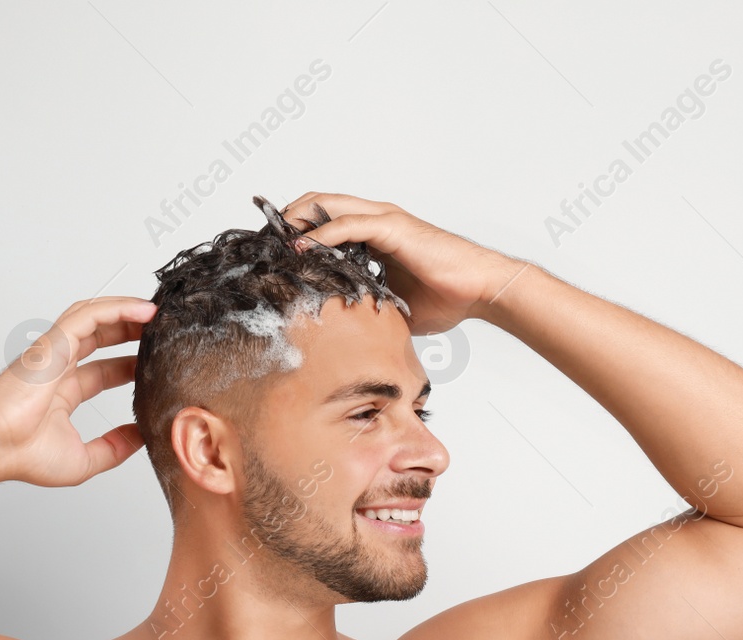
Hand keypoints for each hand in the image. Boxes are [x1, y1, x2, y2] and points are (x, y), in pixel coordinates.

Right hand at [0, 296, 154, 487]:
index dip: (130, 364)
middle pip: (100, 337)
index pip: (103, 370)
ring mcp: (54, 353)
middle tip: (161, 330)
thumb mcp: (84, 460)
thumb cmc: (22, 455)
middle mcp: (57, 367)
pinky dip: (117, 307)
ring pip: (94, 317)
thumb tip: (140, 437)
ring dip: (126, 311)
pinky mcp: (53, 343)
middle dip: (131, 330)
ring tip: (156, 313)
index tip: (156, 364)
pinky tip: (142, 309)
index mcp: (62, 392)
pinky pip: (89, 315)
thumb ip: (114, 448)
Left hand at [280, 192, 528, 332]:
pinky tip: (302, 249)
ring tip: (274, 240)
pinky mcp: (393, 228)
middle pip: (320, 203)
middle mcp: (376, 219)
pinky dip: (322, 235)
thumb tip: (344, 334)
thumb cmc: (445, 297)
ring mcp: (384, 220)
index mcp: (374, 234)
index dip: (298, 230)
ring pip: (328, 205)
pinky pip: (348, 225)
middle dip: (289, 218)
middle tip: (264, 241)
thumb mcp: (391, 305)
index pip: (326, 219)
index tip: (273, 249)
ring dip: (298, 221)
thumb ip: (367, 306)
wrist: (478, 290)